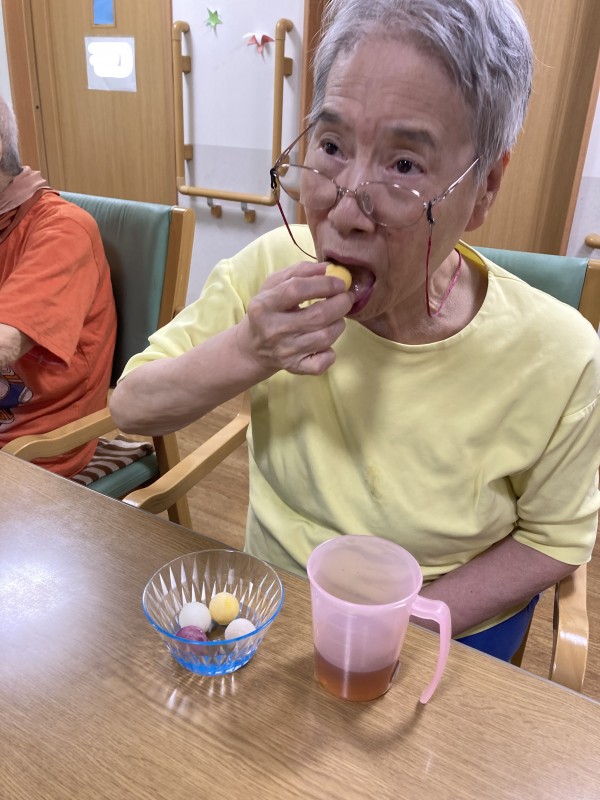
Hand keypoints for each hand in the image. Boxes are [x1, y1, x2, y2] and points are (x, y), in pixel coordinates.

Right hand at [236, 261, 353, 375]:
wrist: (252, 348)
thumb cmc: (267, 310)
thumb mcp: (273, 285)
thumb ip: (299, 271)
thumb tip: (328, 268)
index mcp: (264, 305)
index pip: (297, 289)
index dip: (324, 284)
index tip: (340, 282)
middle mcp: (273, 330)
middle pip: (318, 316)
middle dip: (341, 304)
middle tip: (346, 298)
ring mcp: (285, 351)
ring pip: (326, 337)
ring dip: (338, 324)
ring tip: (335, 317)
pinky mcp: (295, 367)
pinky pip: (323, 362)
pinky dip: (330, 353)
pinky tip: (325, 343)